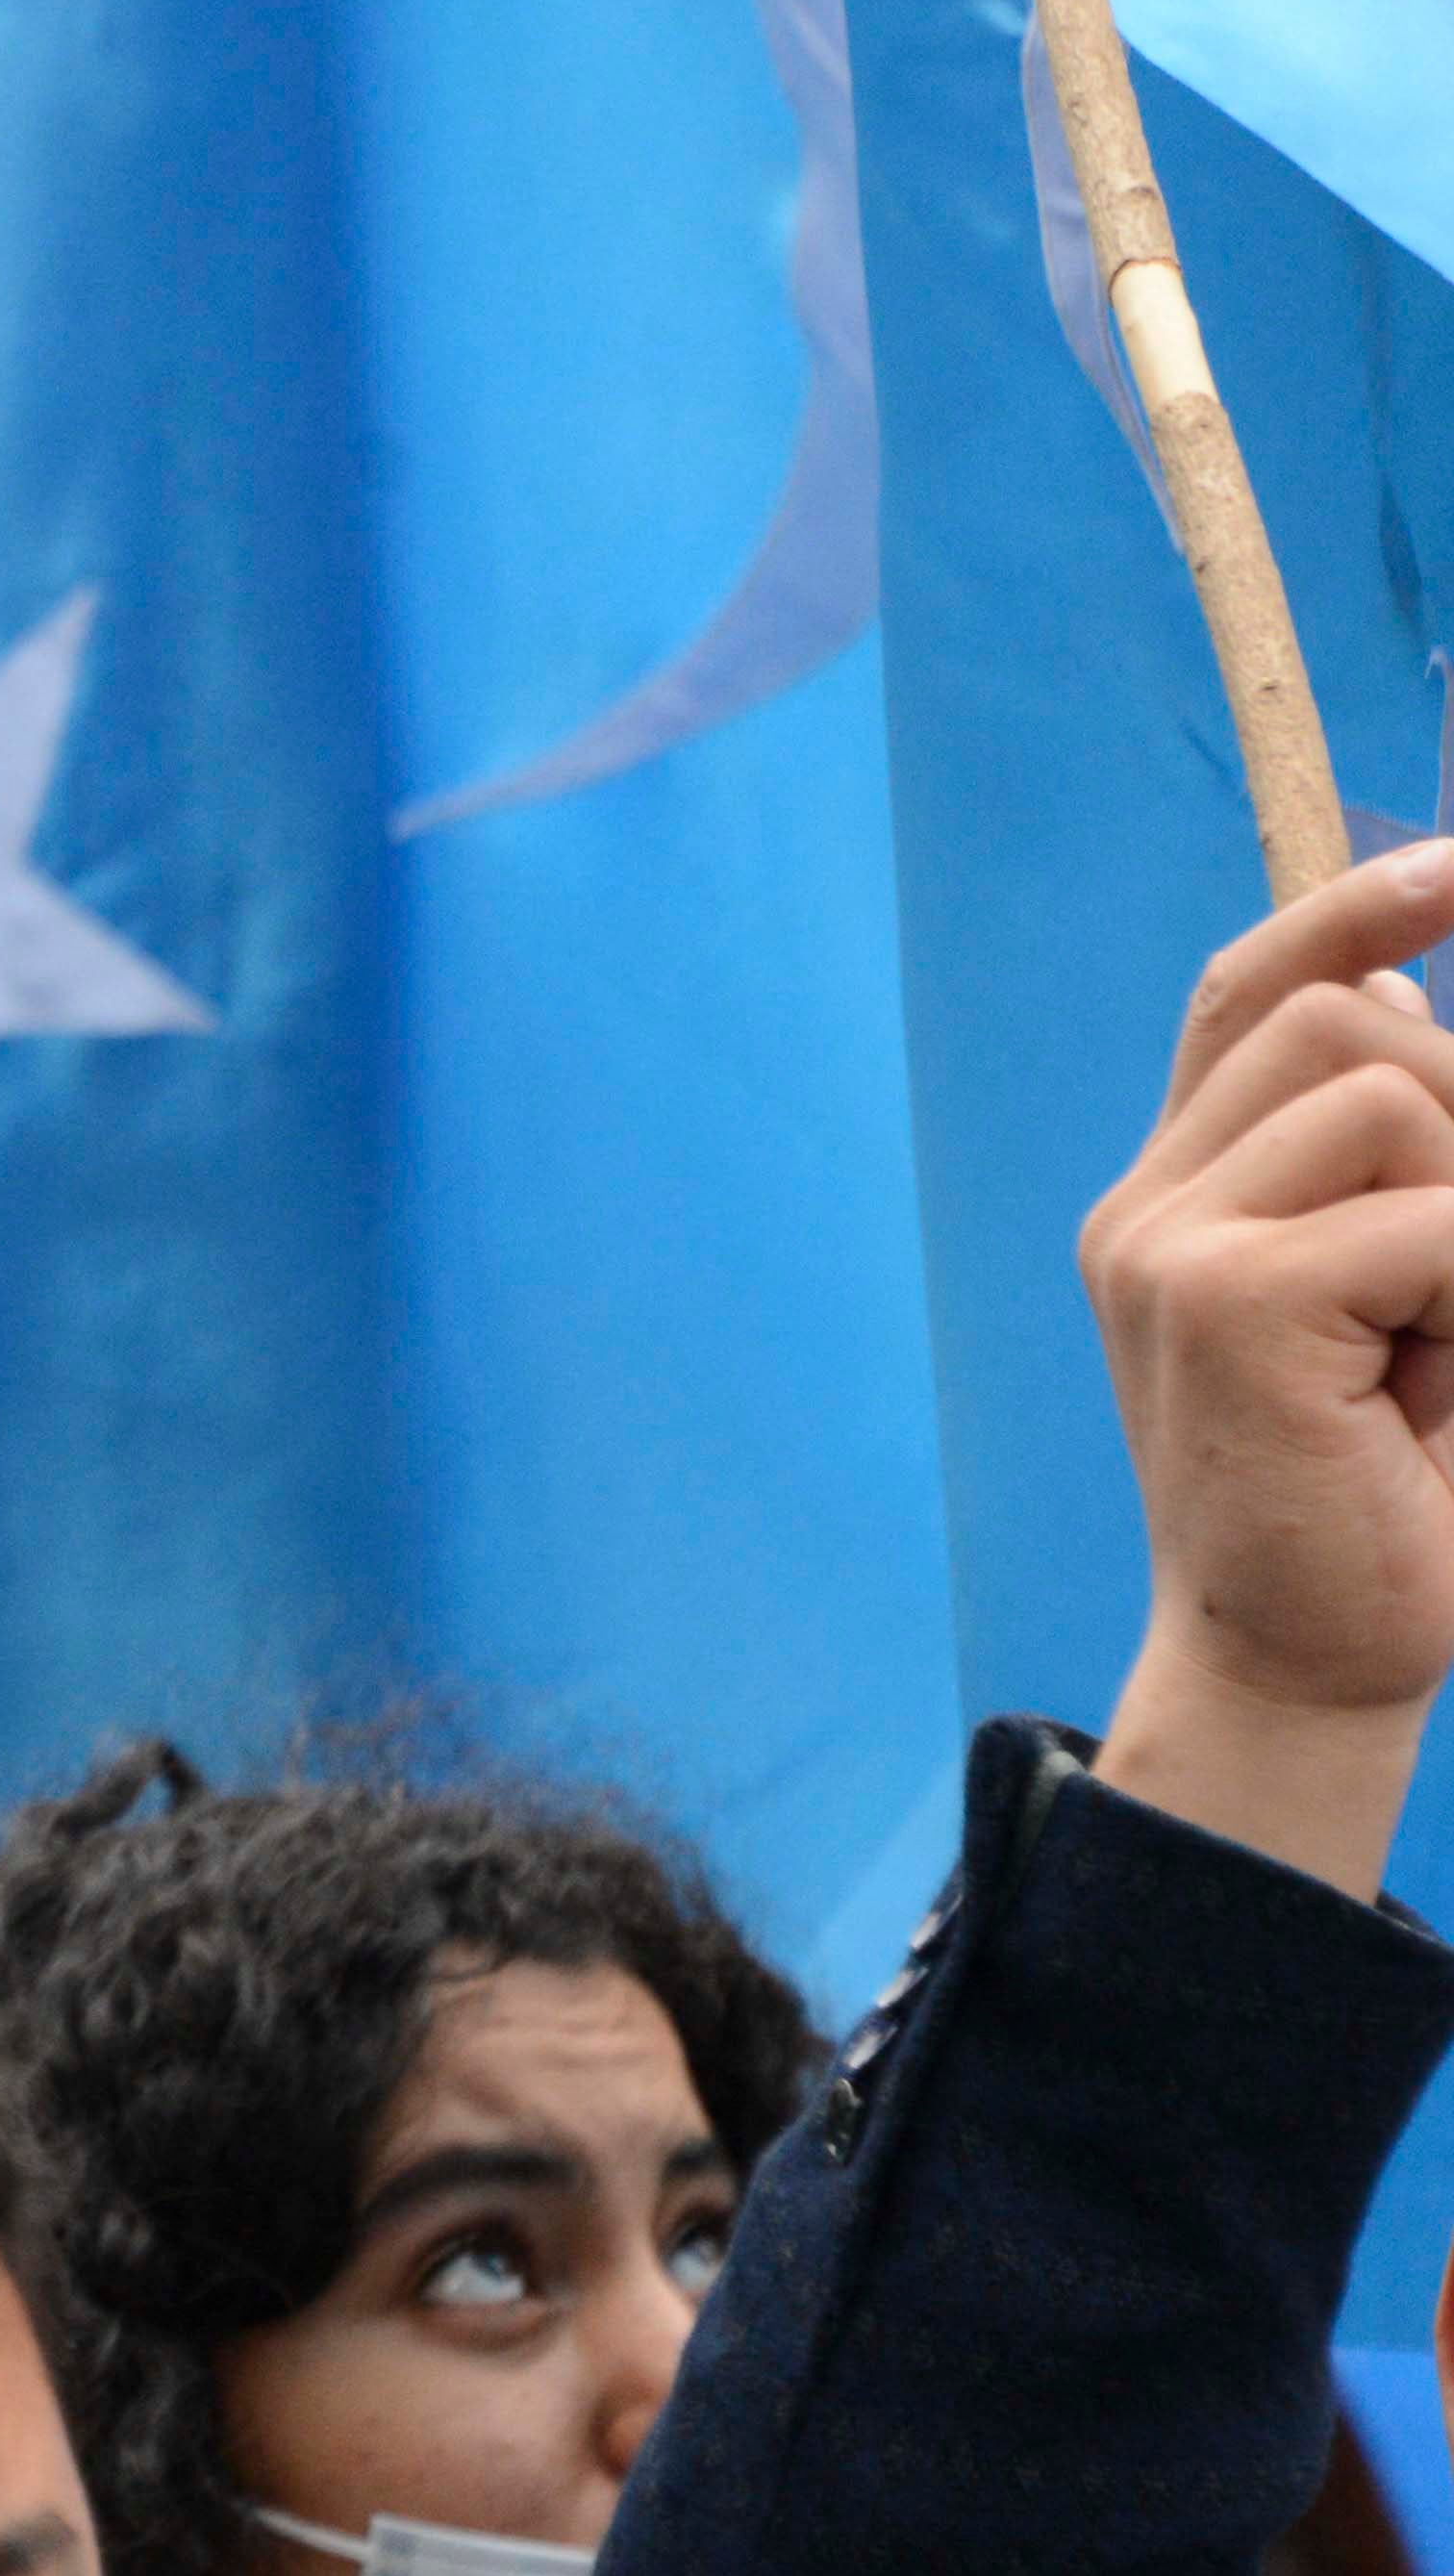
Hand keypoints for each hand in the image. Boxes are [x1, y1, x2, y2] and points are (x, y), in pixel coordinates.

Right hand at [1086, 845, 1453, 1891]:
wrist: (1312, 1666)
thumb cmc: (1389, 1497)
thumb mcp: (1406, 1294)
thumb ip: (1395, 1165)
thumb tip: (1419, 995)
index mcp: (1181, 1201)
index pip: (1251, 992)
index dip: (1356, 909)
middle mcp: (1150, 1209)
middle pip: (1344, 1020)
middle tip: (1447, 1297)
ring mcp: (1166, 1249)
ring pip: (1391, 1088)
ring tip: (1441, 1346)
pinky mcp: (1219, 1301)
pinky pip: (1422, 1213)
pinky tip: (1433, 1386)